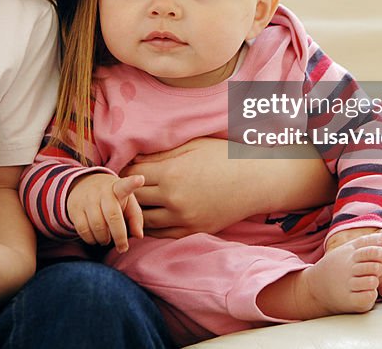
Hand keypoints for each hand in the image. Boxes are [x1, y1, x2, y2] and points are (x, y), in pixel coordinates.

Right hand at [67, 173, 144, 252]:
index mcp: (118, 188)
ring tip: (107, 239)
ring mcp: (87, 199)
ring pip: (97, 226)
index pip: (125, 185)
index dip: (133, 183)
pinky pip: (83, 230)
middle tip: (123, 248)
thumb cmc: (112, 198)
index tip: (140, 179)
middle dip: (119, 236)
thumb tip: (139, 235)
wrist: (82, 185)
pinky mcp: (74, 208)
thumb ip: (135, 217)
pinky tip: (95, 238)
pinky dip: (91, 239)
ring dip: (104, 239)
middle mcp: (102, 191)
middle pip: (112, 216)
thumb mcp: (126, 202)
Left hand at [123, 137, 249, 237]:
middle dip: (127, 192)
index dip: (126, 172)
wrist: (256, 181)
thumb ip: (161, 154)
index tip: (126, 170)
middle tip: (125, 188)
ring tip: (134, 204)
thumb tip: (134, 159)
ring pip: (144, 220)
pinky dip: (151, 227)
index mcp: (171, 174)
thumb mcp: (192, 146)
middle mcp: (174, 199)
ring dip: (136, 212)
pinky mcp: (193, 230)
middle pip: (135, 199)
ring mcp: (183, 218)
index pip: (132, 176)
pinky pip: (161, 234)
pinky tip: (149, 217)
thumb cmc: (225, 157)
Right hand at [325, 224, 381, 297]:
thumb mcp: (350, 249)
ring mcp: (347, 284)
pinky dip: (369, 296)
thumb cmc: (340, 266)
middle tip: (371, 271)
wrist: (315, 287)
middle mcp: (348, 267)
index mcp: (351, 252)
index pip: (374, 249)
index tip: (379, 256)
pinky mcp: (349, 300)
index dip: (381, 253)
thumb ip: (371, 242)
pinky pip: (369, 297)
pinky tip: (361, 293)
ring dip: (373, 283)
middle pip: (377, 266)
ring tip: (365, 282)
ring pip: (373, 282)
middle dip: (378, 269)